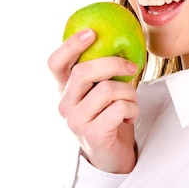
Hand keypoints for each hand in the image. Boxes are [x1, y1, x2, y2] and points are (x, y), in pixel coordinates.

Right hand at [47, 28, 139, 173]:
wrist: (113, 155)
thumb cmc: (108, 116)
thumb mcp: (100, 90)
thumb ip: (101, 70)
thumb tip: (118, 39)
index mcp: (64, 89)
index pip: (55, 63)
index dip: (70, 45)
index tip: (91, 32)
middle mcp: (64, 104)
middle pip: (83, 71)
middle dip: (113, 64)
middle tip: (131, 65)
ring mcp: (76, 121)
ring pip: (108, 89)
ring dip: (129, 92)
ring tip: (130, 102)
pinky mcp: (92, 134)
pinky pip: (120, 107)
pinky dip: (133, 109)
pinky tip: (129, 117)